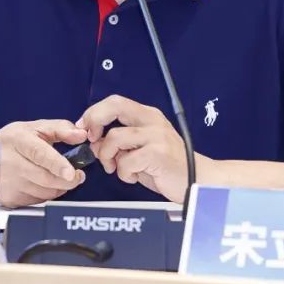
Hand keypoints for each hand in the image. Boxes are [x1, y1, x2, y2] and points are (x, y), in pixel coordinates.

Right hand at [0, 119, 87, 207]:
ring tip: (59, 177)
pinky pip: (36, 201)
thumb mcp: (34, 128)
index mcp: (19, 140)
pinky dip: (45, 194)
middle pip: (45, 178)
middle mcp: (12, 163)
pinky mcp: (8, 198)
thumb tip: (81, 135)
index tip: (70, 173)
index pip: (40, 154)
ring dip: (57, 187)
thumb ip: (61, 129)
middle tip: (77, 176)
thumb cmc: (11, 142)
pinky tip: (42, 184)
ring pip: (44, 192)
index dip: (57, 164)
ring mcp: (9, 183)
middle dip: (67, 180)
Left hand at [77, 95, 192, 201]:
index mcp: (148, 115)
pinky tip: (134, 176)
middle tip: (92, 140)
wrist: (198, 181)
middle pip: (114, 106)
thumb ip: (119, 143)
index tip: (84, 128)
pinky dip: (124, 174)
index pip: (115, 102)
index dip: (94, 113)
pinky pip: (125, 162)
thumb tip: (94, 141)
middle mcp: (152, 121)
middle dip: (94, 121)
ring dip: (108, 157)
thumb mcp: (141, 149)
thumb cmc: (168, 166)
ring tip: (117, 168)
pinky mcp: (157, 154)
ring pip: (114, 138)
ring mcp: (156, 136)